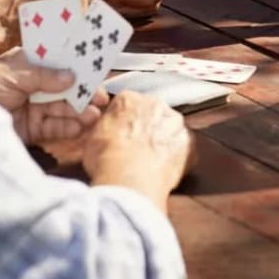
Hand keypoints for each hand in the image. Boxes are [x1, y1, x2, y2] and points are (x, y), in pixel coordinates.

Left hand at [0, 48, 107, 144]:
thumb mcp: (13, 74)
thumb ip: (43, 76)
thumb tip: (71, 76)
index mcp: (26, 65)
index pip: (56, 62)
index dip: (76, 64)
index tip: (96, 67)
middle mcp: (31, 85)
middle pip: (63, 88)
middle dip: (82, 91)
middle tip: (102, 97)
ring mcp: (31, 108)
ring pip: (61, 108)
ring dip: (79, 110)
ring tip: (94, 113)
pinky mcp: (29, 130)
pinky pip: (53, 128)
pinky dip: (67, 127)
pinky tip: (80, 126)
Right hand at [83, 91, 194, 211]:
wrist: (128, 179)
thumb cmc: (107, 158)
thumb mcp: (89, 138)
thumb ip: (101, 128)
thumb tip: (102, 131)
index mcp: (129, 99)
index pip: (127, 106)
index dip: (123, 123)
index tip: (120, 136)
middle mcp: (155, 105)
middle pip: (151, 114)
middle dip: (145, 130)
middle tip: (135, 151)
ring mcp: (174, 124)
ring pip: (169, 130)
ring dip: (163, 142)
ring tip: (149, 163)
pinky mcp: (189, 144)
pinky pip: (184, 150)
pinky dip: (176, 159)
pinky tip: (163, 171)